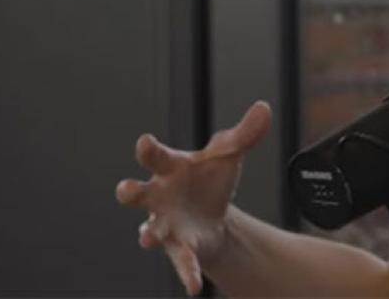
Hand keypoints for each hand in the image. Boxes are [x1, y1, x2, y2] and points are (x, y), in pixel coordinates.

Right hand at [115, 101, 271, 295]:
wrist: (213, 212)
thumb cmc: (208, 178)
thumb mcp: (227, 154)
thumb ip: (244, 133)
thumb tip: (263, 108)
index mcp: (170, 168)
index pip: (156, 155)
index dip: (149, 149)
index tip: (144, 142)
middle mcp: (160, 196)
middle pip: (137, 193)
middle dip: (129, 191)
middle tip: (125, 190)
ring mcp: (165, 223)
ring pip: (149, 230)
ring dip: (148, 234)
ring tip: (148, 239)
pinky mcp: (180, 247)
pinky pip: (181, 261)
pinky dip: (187, 273)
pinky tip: (194, 287)